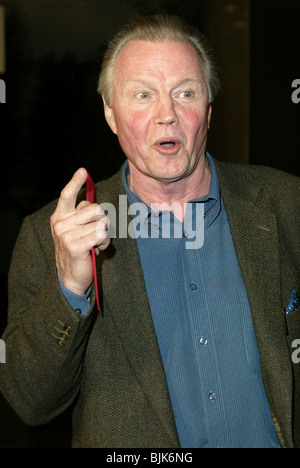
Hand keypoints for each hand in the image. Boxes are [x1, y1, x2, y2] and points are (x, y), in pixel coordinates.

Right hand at [50, 168, 109, 294]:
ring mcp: (66, 234)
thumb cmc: (77, 250)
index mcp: (59, 217)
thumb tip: (96, 205)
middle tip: (96, 234)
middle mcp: (60, 223)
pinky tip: (97, 249)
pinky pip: (101, 234)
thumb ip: (81, 216)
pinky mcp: (76, 245)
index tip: (83, 171)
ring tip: (96, 243)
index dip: (75, 182)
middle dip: (103, 221)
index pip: (67, 195)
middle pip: (96, 208)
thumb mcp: (74, 230)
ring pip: (101, 222)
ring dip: (105, 234)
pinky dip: (104, 242)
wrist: (70, 277)